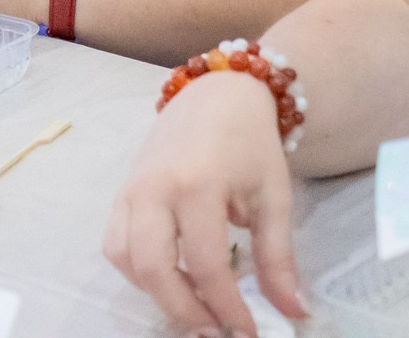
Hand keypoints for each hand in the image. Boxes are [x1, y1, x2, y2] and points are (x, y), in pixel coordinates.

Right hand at [105, 70, 307, 335]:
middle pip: (154, 267)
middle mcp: (155, 188)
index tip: (248, 331)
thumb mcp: (273, 198)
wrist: (216, 94)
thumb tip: (293, 313)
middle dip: (184, 311)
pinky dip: (136, 270)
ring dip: (156, 293)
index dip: (227, 308)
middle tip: (215, 332)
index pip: (207, 265)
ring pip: (125, 258)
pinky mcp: (121, 191)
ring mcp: (131, 188)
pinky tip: (169, 278)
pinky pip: (115, 242)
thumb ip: (278, 258)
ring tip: (193, 308)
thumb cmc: (250, 144)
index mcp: (199, 185)